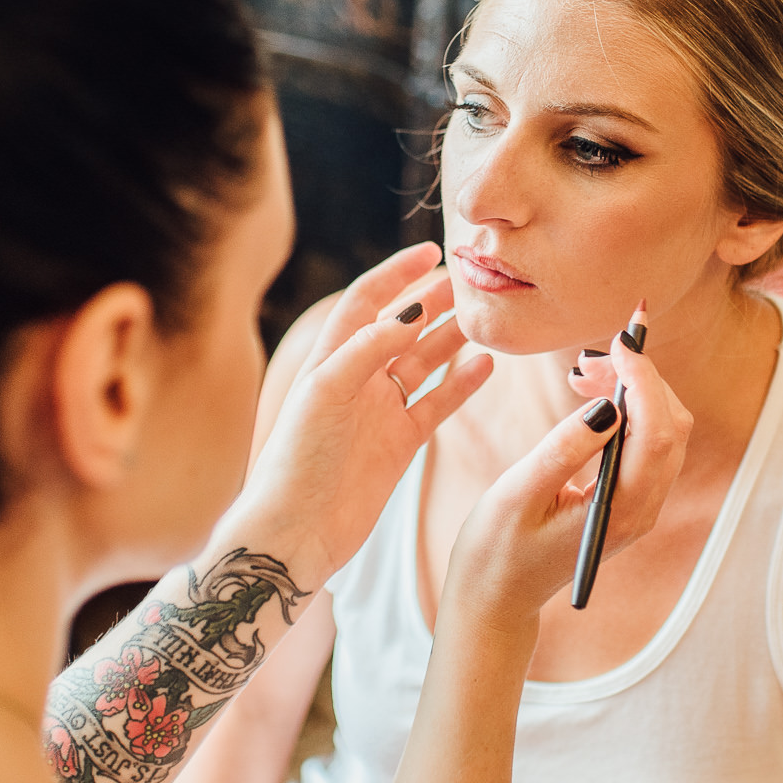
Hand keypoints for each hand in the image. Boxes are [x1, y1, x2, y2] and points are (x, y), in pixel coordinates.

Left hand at [237, 242, 493, 580]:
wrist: (297, 533)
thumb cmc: (297, 461)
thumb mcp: (326, 393)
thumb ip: (368, 348)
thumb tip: (413, 310)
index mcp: (330, 359)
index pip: (367, 301)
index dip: (396, 273)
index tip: (430, 250)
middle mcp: (357, 380)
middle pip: (401, 327)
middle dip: (433, 300)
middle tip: (470, 280)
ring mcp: (380, 411)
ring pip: (424, 362)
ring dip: (451, 338)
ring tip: (484, 317)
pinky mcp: (400, 444)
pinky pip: (437, 404)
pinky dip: (462, 384)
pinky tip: (486, 365)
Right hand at [445, 329, 691, 633]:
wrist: (496, 597)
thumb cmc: (497, 551)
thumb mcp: (519, 494)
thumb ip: (564, 449)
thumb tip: (608, 406)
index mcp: (621, 510)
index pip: (657, 431)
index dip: (644, 378)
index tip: (619, 341)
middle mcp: (642, 509)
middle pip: (670, 426)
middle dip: (639, 379)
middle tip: (588, 358)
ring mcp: (638, 506)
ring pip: (662, 432)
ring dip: (632, 392)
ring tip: (582, 374)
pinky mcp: (627, 500)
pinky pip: (645, 445)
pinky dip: (626, 411)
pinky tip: (590, 397)